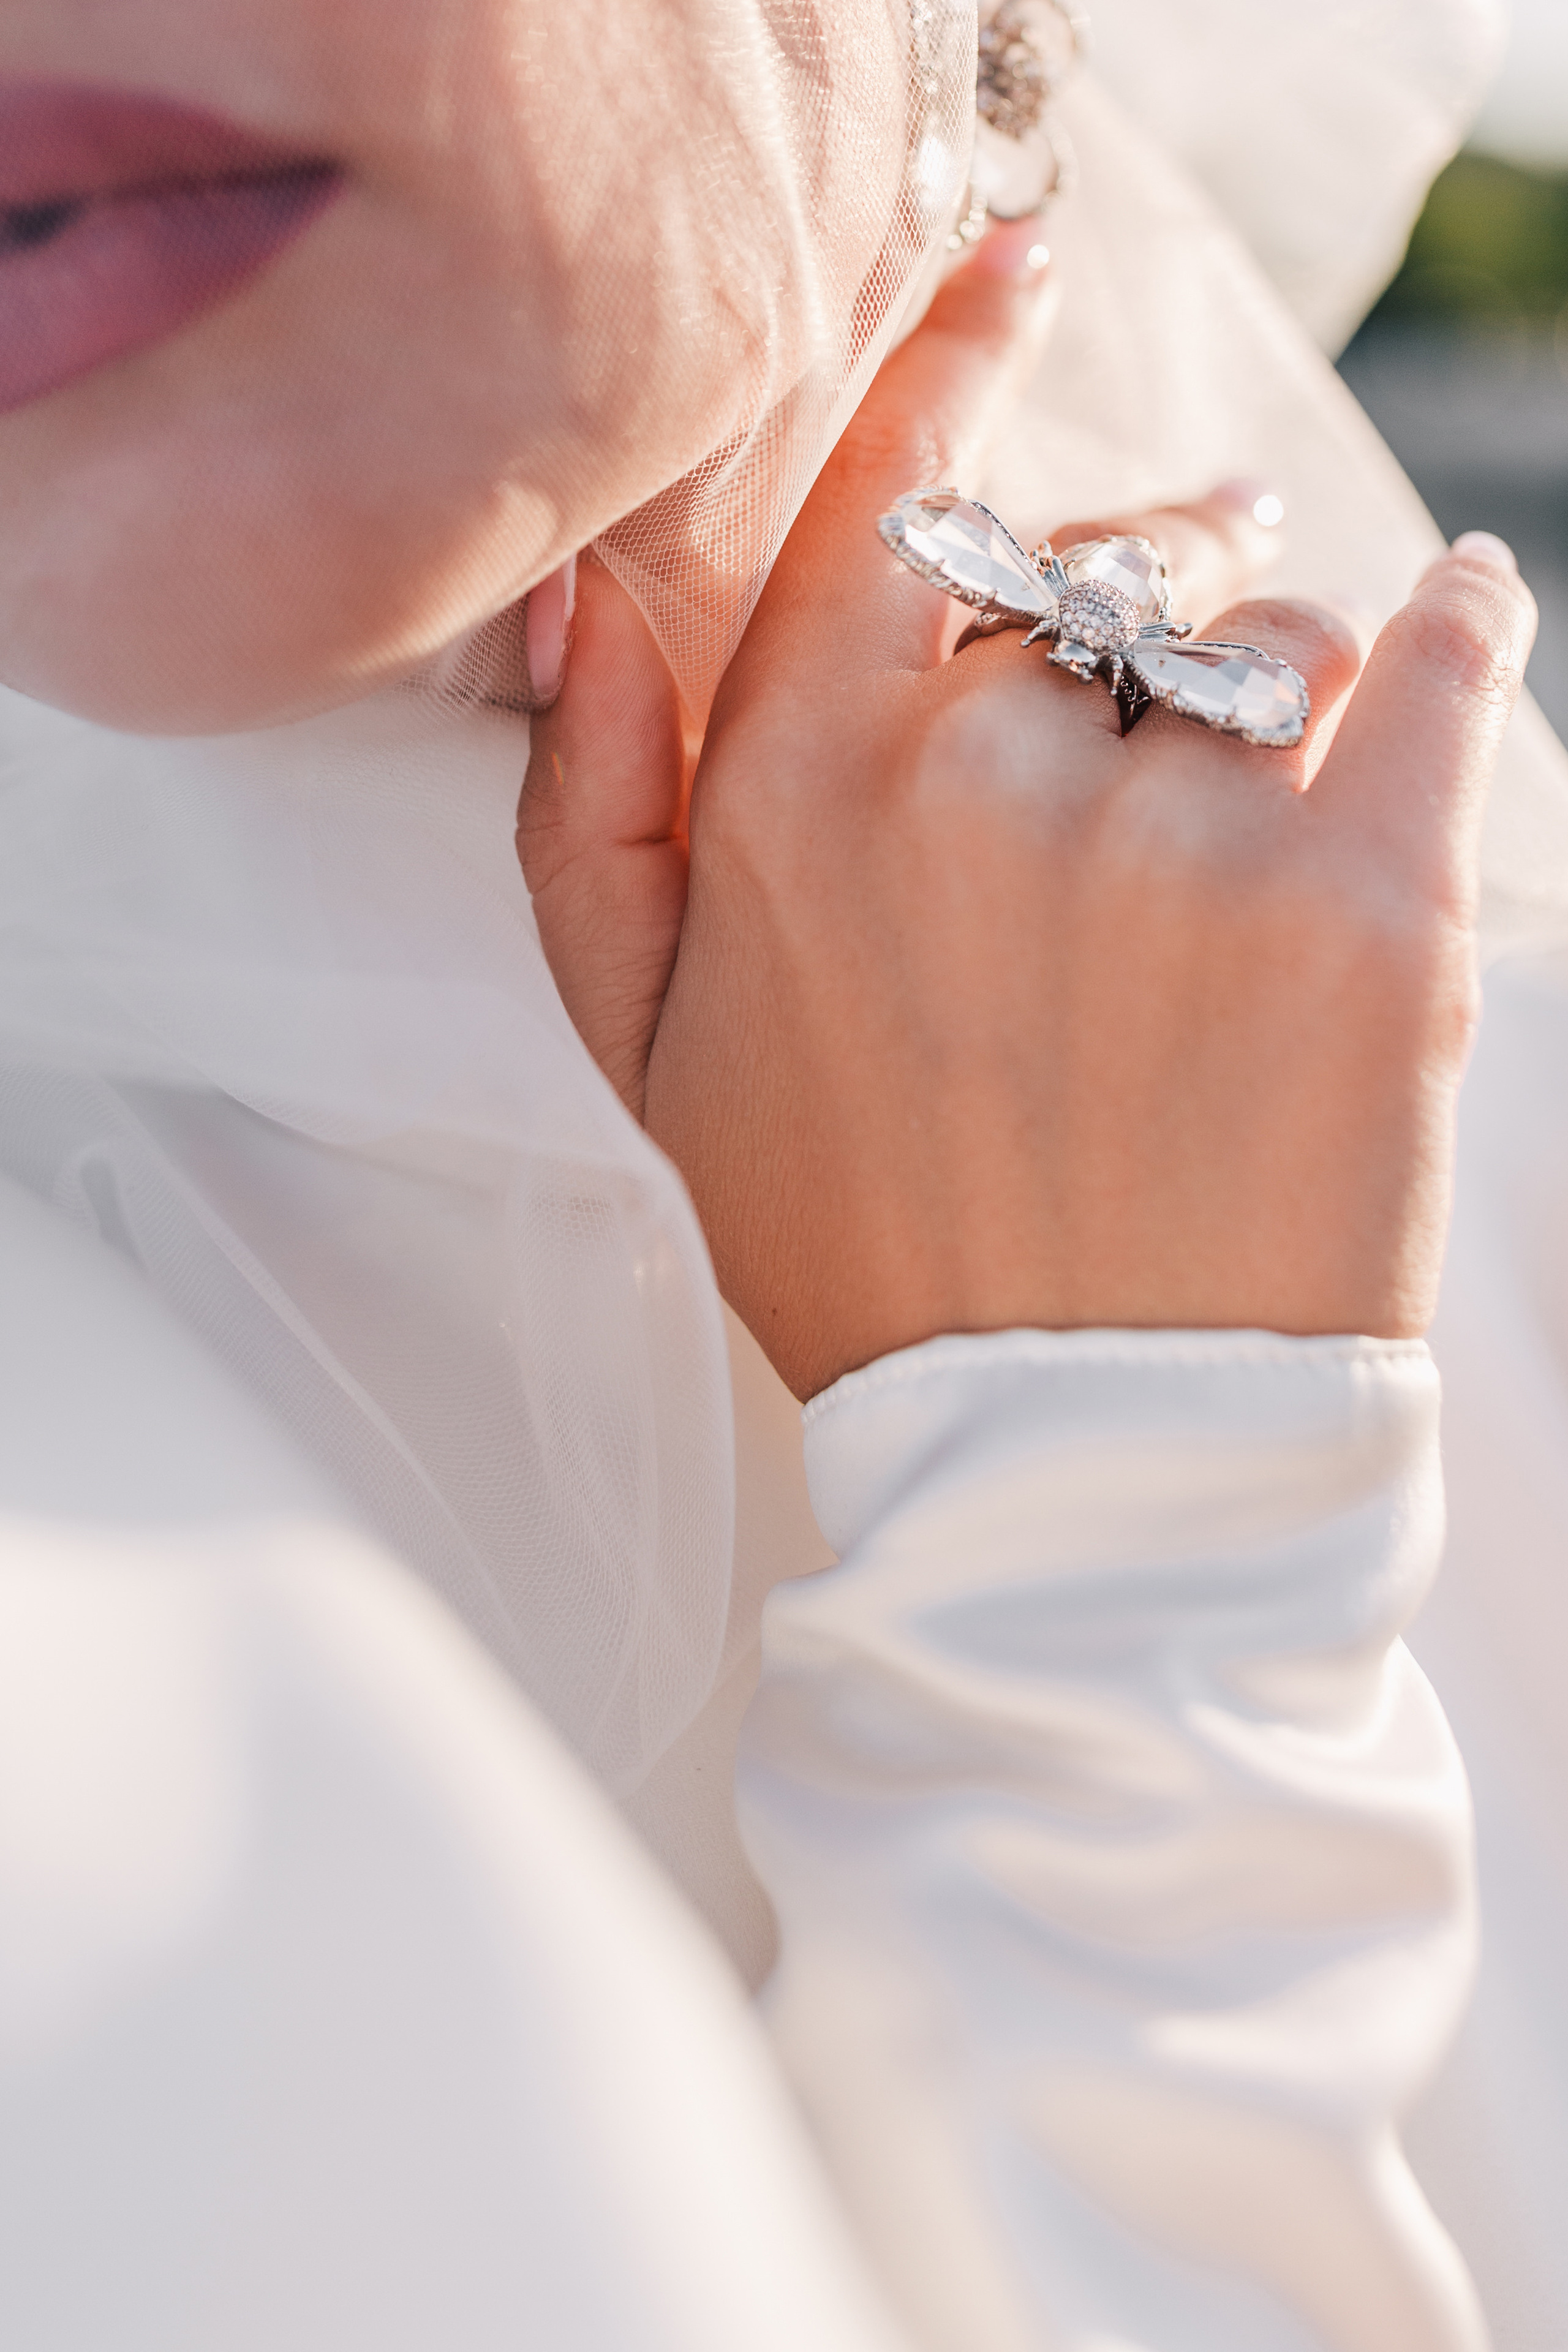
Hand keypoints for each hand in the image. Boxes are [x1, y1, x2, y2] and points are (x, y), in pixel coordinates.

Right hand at [523, 244, 1536, 1401]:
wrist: (1079, 1449)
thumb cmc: (865, 1244)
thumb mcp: (650, 1054)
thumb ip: (589, 814)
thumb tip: (585, 608)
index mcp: (805, 792)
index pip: (892, 486)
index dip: (959, 349)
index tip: (1016, 257)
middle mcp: (982, 780)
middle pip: (1094, 561)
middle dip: (1130, 609)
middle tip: (1155, 711)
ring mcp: (1184, 838)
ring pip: (1266, 632)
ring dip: (1267, 689)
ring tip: (1253, 842)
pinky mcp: (1369, 906)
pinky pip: (1438, 661)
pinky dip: (1457, 632)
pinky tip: (1455, 632)